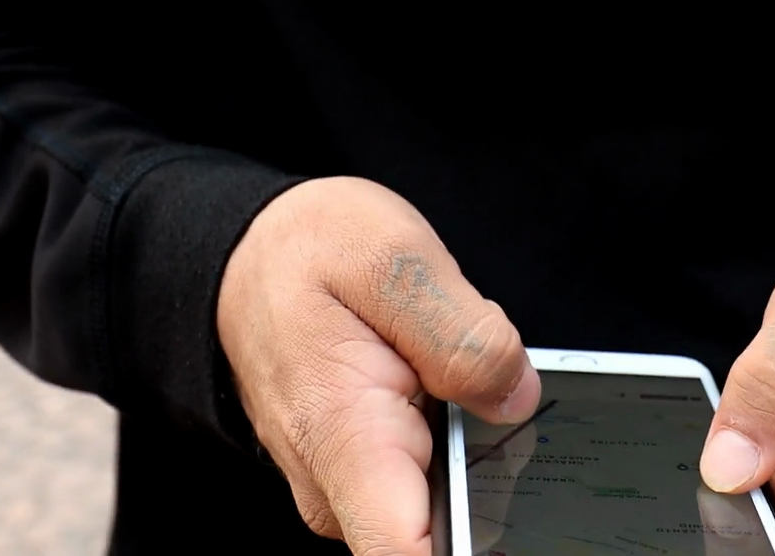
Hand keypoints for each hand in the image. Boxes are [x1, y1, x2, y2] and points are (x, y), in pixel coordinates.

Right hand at [218, 176, 539, 553]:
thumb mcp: (394, 258)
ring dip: (476, 462)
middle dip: (489, 488)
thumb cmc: (308, 250)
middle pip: (438, 538)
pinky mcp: (364, 472)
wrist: (250, 251)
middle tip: (498, 403)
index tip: (524, 525)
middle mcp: (339, 485)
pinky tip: (463, 395)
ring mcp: (348, 485)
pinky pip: (428, 483)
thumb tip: (517, 398)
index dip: (467, 550)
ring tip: (475, 385)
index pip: (404, 555)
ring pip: (442, 509)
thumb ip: (463, 335)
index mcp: (348, 438)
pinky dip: (459, 448)